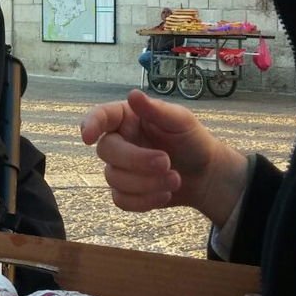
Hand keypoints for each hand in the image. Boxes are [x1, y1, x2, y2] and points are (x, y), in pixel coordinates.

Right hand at [80, 89, 247, 225]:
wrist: (207, 175)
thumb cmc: (193, 141)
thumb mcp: (181, 121)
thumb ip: (156, 110)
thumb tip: (133, 94)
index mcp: (128, 118)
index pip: (101, 116)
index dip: (91, 124)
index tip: (88, 137)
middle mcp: (119, 140)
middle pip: (106, 151)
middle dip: (137, 161)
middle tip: (167, 163)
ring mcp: (120, 167)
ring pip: (114, 179)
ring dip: (147, 183)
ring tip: (176, 179)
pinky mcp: (126, 191)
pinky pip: (121, 199)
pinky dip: (145, 200)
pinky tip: (166, 194)